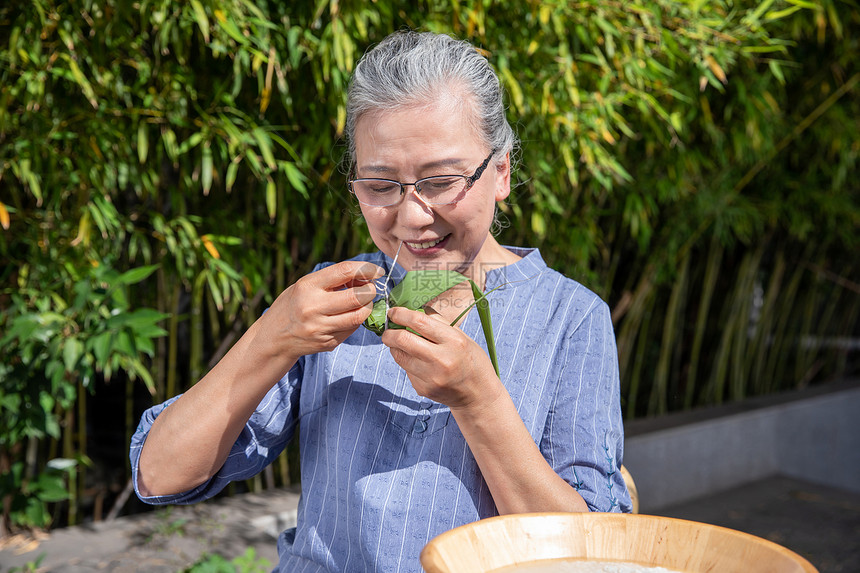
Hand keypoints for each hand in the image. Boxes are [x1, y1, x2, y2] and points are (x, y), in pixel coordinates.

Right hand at [257, 261, 382, 361]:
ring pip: (359, 316)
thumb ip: (331, 280)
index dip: (366, 269)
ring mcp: (320, 328)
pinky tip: (350, 316)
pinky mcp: (327, 343)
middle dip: (370, 290)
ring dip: (368, 307)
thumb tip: (365, 276)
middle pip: (357, 297)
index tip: (377, 271)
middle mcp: (313, 307)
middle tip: (371, 289)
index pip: (345, 271)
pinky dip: (357, 320)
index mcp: (307, 286)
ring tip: (364, 302)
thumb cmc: (292, 305)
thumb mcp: (304, 285)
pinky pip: (352, 329)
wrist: (273, 338)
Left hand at [381, 306, 502, 409]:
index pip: (418, 322)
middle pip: (402, 340)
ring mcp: (430, 377)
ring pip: (399, 356)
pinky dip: (407, 363)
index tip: (393, 312)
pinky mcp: (422, 389)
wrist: (478, 395)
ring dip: (395, 347)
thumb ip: (438, 323)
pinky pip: (406, 370)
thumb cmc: (472, 361)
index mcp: (454, 341)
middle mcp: (441, 360)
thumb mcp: (463, 337)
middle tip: (389, 330)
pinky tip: (419, 363)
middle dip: (389, 332)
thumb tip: (414, 310)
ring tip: (402, 344)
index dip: (400, 314)